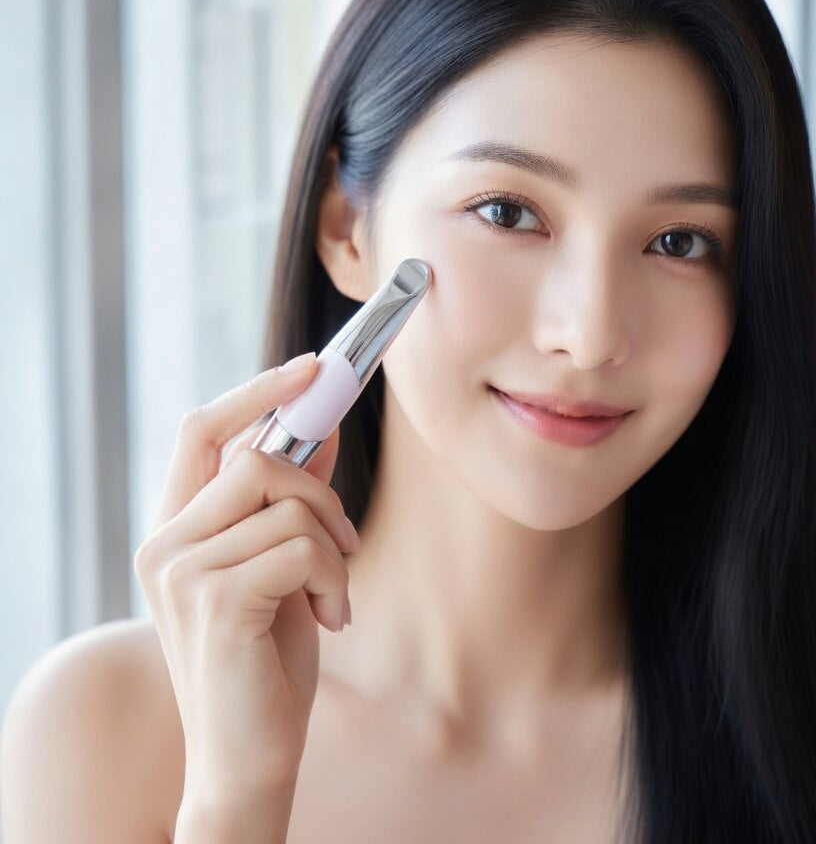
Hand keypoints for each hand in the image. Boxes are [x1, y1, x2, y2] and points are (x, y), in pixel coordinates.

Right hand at [133, 354, 359, 808]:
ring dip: (334, 544)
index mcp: (176, 527)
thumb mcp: (282, 564)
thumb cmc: (266, 657)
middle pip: (258, 457)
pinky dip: (335, 576)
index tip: (314, 367)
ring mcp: (181, 571)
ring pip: (287, 500)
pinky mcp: (214, 600)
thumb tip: (320, 423)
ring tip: (333, 595)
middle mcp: (164, 543)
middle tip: (346, 544)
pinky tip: (330, 618)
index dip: (257, 391)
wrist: (248, 754)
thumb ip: (289, 497)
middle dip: (322, 491)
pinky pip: (302, 545)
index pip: (201, 428)